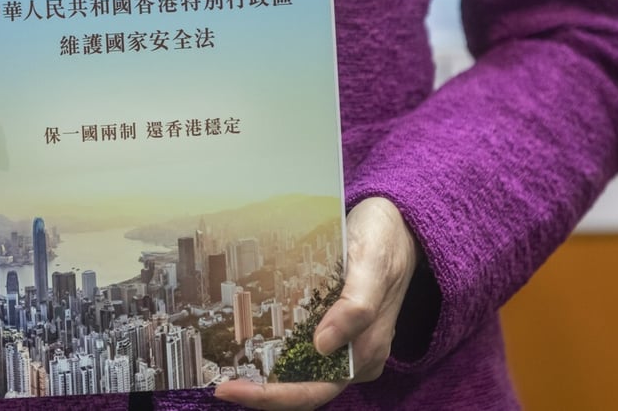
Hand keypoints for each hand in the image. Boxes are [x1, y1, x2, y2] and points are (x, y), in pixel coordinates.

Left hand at [213, 197, 419, 409]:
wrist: (396, 225)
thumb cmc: (385, 241)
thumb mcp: (373, 264)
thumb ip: (357, 305)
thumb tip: (323, 346)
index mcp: (367, 350)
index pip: (315, 389)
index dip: (273, 395)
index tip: (233, 388)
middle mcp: (355, 354)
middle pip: (304, 388)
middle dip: (262, 391)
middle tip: (221, 385)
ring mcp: (345, 342)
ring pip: (300, 372)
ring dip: (266, 376)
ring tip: (227, 370)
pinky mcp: (333, 326)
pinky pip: (301, 349)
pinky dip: (275, 354)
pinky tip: (249, 345)